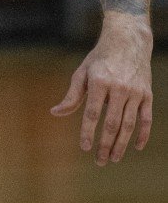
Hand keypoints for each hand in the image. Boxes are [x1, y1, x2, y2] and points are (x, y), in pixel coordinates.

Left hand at [51, 15, 153, 164]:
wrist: (127, 42)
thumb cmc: (100, 59)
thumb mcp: (82, 72)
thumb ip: (72, 95)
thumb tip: (55, 113)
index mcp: (99, 82)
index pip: (92, 113)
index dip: (88, 131)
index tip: (84, 147)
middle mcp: (119, 89)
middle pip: (111, 123)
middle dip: (105, 144)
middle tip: (100, 161)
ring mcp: (135, 92)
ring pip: (129, 124)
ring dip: (122, 144)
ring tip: (114, 158)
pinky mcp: (147, 94)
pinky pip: (146, 119)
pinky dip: (142, 134)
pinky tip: (136, 147)